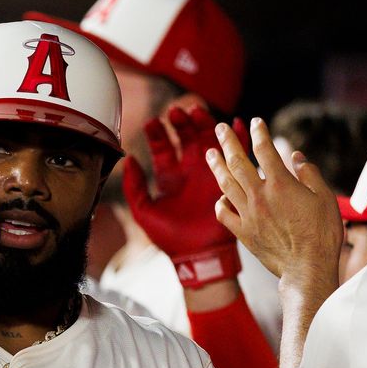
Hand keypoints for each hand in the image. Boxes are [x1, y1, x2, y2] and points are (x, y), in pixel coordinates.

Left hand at [125, 107, 248, 288]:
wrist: (196, 256)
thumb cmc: (169, 237)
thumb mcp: (144, 212)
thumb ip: (134, 187)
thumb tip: (128, 160)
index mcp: (169, 176)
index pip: (163, 147)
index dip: (158, 134)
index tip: (153, 122)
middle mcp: (189, 171)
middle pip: (186, 138)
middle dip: (181, 122)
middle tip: (176, 111)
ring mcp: (209, 173)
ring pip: (208, 140)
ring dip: (204, 124)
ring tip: (198, 112)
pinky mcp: (228, 179)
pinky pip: (236, 155)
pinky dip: (239, 139)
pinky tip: (236, 123)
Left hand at [206, 117, 341, 290]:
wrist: (307, 268)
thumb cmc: (322, 233)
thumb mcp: (324, 198)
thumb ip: (309, 174)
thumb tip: (296, 157)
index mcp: (280, 183)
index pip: (264, 149)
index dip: (258, 133)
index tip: (254, 122)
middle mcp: (259, 196)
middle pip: (237, 162)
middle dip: (227, 141)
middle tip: (218, 128)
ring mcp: (248, 214)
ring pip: (225, 184)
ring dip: (216, 166)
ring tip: (209, 153)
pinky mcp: (243, 233)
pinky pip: (223, 213)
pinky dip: (220, 202)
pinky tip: (221, 196)